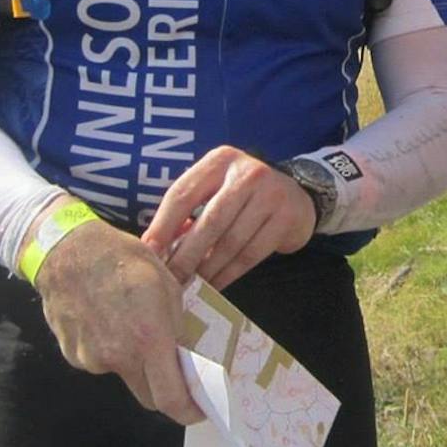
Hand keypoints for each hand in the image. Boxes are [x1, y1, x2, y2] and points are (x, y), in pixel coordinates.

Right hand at [32, 207, 202, 424]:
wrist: (66, 250)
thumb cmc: (124, 260)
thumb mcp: (167, 285)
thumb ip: (177, 327)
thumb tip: (184, 354)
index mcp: (149, 340)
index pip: (171, 399)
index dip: (188, 411)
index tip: (199, 410)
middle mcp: (119, 358)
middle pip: (149, 397)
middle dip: (164, 391)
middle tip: (173, 371)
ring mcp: (92, 360)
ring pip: (124, 375)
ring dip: (133, 362)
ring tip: (128, 324)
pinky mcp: (72, 356)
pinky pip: (100, 362)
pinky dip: (108, 351)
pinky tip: (104, 320)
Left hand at [140, 145, 316, 288]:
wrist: (297, 196)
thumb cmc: (244, 196)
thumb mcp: (217, 190)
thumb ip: (190, 209)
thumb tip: (158, 246)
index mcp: (219, 161)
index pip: (183, 193)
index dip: (163, 225)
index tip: (149, 252)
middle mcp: (246, 173)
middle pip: (209, 221)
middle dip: (186, 254)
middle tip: (171, 279)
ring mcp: (270, 195)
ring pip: (231, 242)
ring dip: (208, 268)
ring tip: (193, 285)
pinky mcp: (286, 218)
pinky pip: (251, 254)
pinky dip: (229, 273)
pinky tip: (216, 284)